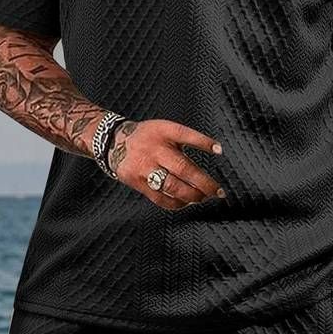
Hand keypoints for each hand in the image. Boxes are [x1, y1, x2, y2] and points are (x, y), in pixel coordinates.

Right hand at [107, 119, 225, 209]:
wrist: (113, 142)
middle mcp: (154, 149)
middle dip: (203, 182)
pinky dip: (176, 203)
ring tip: (203, 198)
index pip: (185, 134)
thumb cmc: (148, 137)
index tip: (219, 151)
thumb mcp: (164, 129)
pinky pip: (159, 198)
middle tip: (217, 192)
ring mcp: (144, 167)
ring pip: (172, 186)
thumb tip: (215, 152)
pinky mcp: (137, 182)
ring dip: (191, 195)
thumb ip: (184, 140)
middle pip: (183, 168)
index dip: (203, 142)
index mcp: (163, 132)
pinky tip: (185, 203)